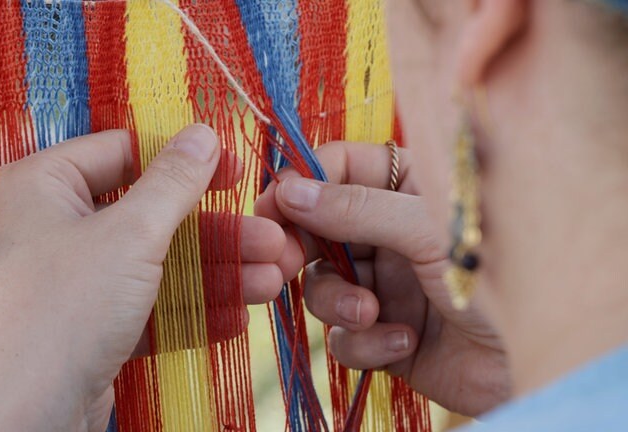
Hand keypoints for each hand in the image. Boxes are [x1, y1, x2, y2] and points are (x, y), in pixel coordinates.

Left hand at [0, 125, 284, 431]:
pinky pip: (143, 303)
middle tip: (270, 240)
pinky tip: (236, 316)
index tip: (235, 170)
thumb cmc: (67, 309)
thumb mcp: (131, 234)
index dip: (183, 160)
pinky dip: (187, 308)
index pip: (123, 152)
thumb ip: (173, 181)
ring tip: (271, 282)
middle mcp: (51, 225)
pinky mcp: (87, 322)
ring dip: (214, 274)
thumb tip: (203, 134)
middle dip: (215, 234)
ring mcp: (70, 278)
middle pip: (149, 215)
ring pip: (154, 264)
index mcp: (42, 184)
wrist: (30, 416)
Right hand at [255, 141, 510, 415]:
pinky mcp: (383, 334)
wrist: (539, 356)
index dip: (299, 183)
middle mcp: (388, 233)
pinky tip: (404, 342)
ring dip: (337, 302)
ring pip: (321, 286)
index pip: (336, 168)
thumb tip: (288, 190)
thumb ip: (355, 208)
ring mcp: (384, 284)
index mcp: (405, 188)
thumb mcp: (426, 228)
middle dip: (301, 249)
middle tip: (286, 264)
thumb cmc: (498, 273)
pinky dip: (365, 342)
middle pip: (316, 229)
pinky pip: (343, 336)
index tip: (271, 207)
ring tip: (371, 312)